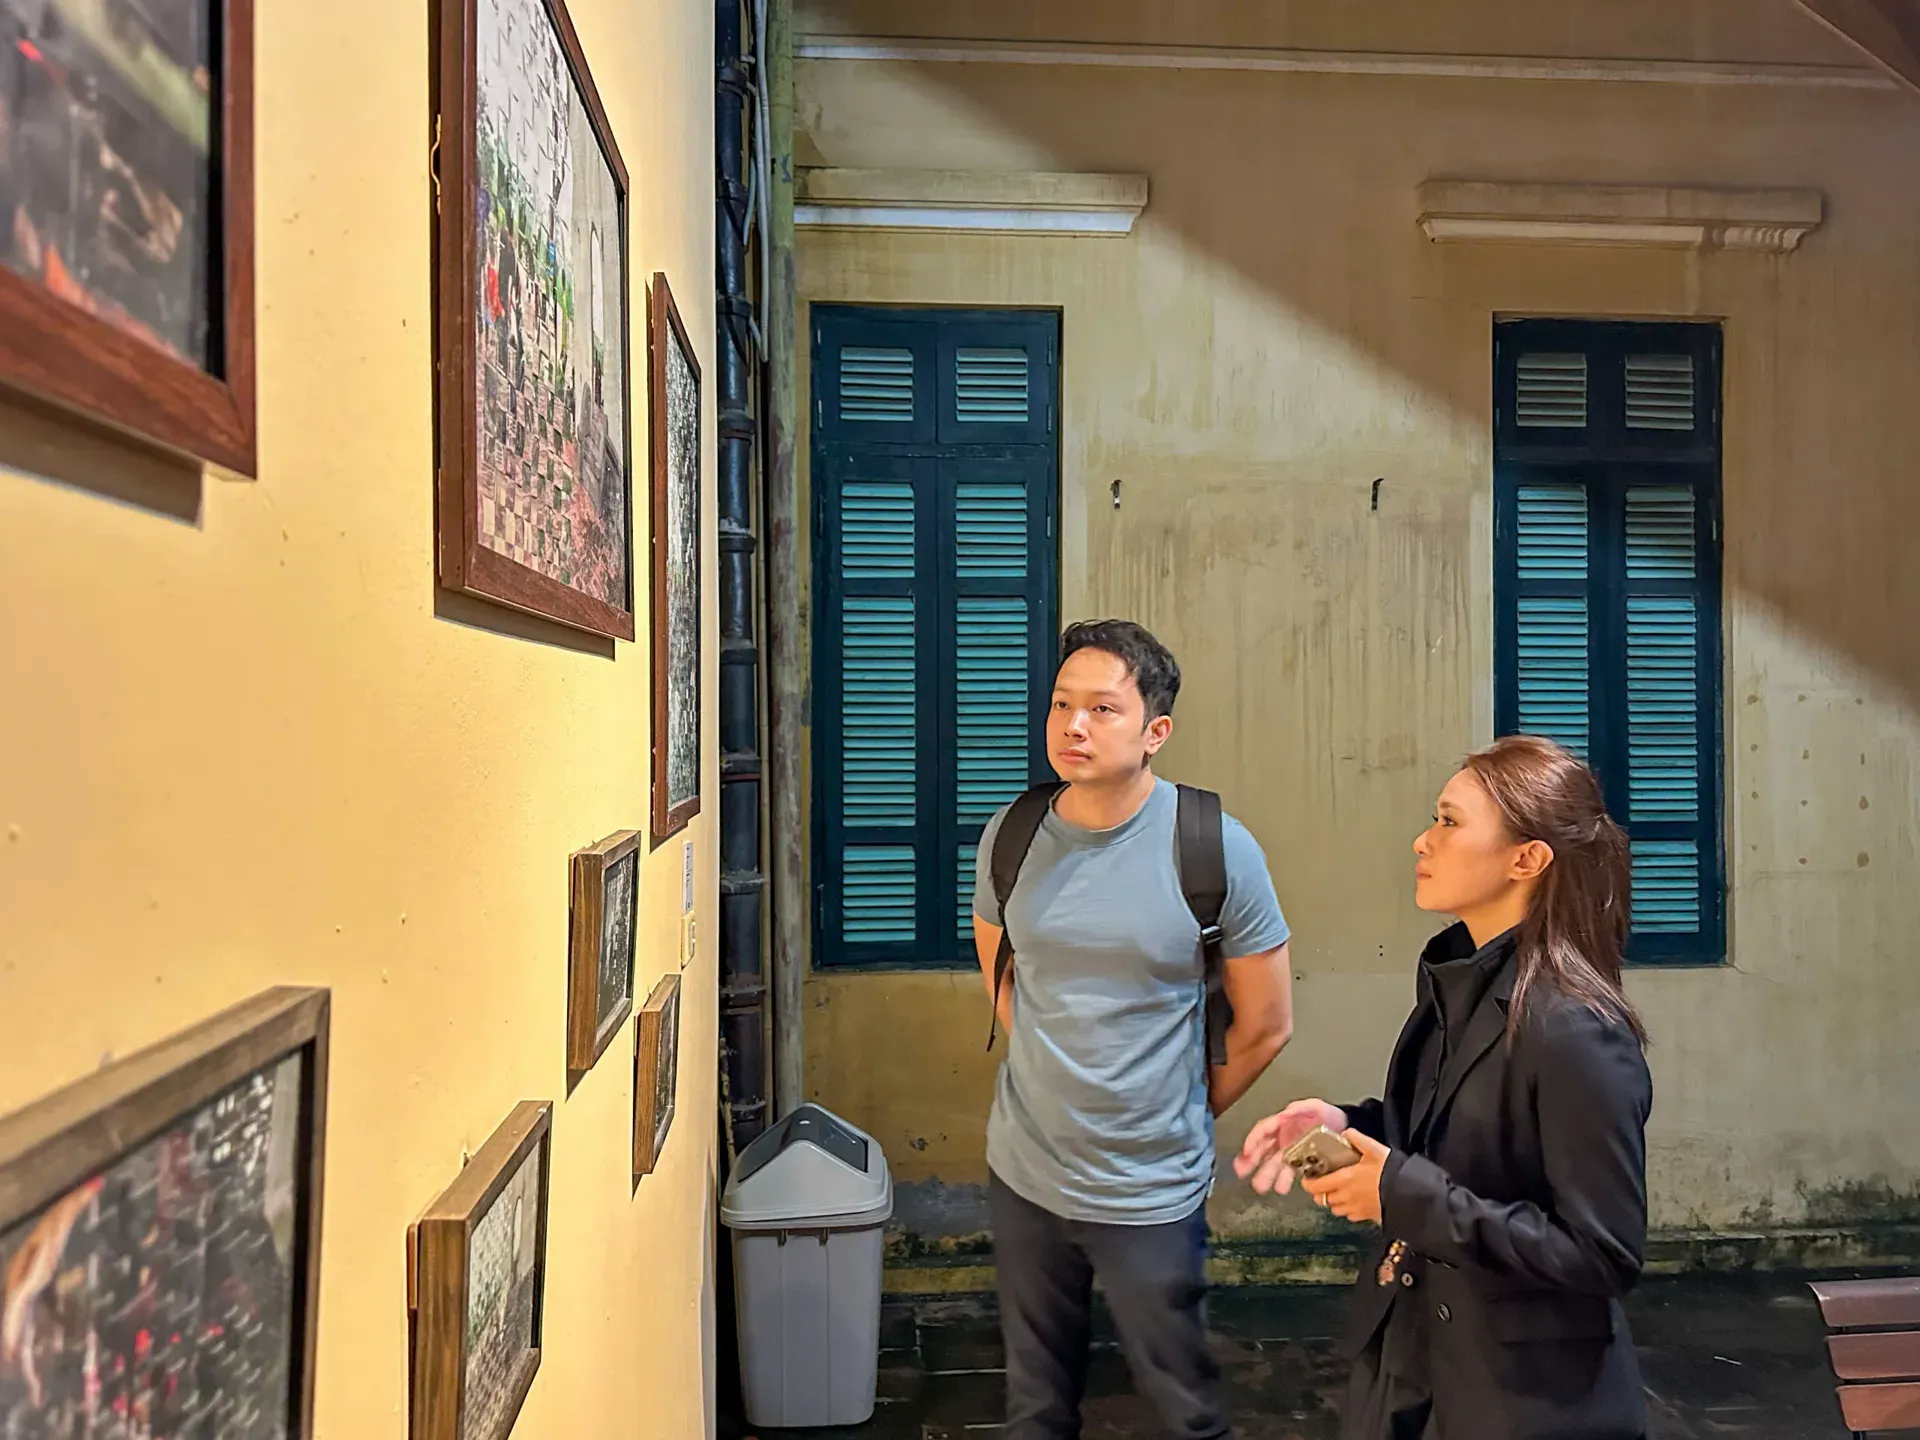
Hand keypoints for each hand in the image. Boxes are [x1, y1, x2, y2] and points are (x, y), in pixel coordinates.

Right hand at [1233, 1098, 1347, 1194]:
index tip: (1247, 1152)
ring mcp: (1291, 1151)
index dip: (1253, 1140)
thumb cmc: (1328, 1115)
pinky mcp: (1301, 1162)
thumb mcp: (1315, 1106)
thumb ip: (1300, 1108)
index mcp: (1283, 1123)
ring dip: (1266, 1174)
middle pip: (1263, 1149)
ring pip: (1274, 1163)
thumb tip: (1285, 1113)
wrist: (1345, 1128)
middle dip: (1252, 1161)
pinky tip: (1282, 1187)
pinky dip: (1284, 1179)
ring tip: (1262, 1187)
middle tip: (1243, 1173)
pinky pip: (1289, 1170)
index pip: (1263, 1131)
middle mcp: (1283, 1138)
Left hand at [1301, 1131, 1389, 1224]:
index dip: (1308, 1184)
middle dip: (1320, 1193)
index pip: (1316, 1186)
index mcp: (1343, 1179)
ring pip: (1336, 1209)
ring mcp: (1356, 1209)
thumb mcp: (1373, 1148)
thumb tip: (1346, 1133)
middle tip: (1323, 1184)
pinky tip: (1354, 1201)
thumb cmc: (1389, 1170)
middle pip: (1323, 1200)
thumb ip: (1357, 1139)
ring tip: (1338, 1192)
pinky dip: (1348, 1210)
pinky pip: (1351, 1216)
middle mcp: (1346, 1197)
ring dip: (1333, 1202)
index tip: (1307, 1178)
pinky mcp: (1367, 1217)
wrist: (1409, 1192)